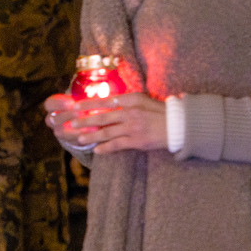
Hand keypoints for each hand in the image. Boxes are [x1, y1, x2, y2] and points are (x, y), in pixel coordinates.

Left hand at [43, 90, 166, 152]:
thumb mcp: (142, 100)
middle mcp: (130, 113)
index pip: (105, 101)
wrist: (177, 124)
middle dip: (85, 121)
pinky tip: (97, 150)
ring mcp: (132, 128)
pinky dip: (106, 148)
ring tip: (80, 139)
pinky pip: (117, 145)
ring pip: (107, 132)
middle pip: (103, 117)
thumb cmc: (160, 111)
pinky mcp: (137, 141)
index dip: (89, 104)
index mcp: (131, 100)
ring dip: (92, 136)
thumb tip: (109, 101)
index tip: (75, 106)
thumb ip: (126, 100)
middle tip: (73, 124)